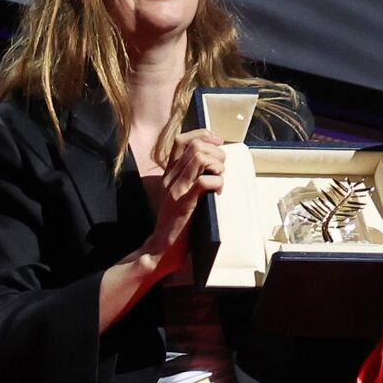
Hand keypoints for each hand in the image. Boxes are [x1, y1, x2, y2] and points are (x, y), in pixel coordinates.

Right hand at [143, 128, 224, 277]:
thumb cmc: (175, 222)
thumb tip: (212, 163)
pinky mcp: (183, 204)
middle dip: (216, 151)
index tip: (217, 142)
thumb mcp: (179, 194)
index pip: (181, 140)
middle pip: (194, 146)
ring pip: (199, 158)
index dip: (203, 135)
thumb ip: (189, 177)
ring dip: (217, 165)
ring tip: (220, 179)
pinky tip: (218, 191)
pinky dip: (217, 182)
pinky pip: (203, 182)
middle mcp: (170, 177)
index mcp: (169, 173)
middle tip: (222, 168)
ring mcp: (175, 189)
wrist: (161, 247)